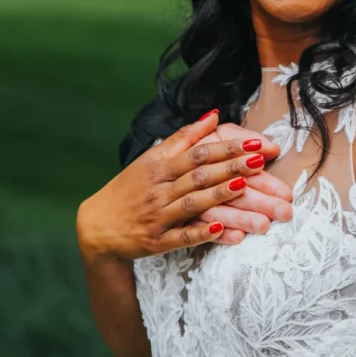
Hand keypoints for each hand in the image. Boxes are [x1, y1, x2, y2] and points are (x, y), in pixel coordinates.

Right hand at [76, 113, 291, 260]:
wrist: (96, 225)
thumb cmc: (129, 189)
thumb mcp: (151, 159)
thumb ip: (184, 138)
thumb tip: (213, 115)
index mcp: (160, 167)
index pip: (199, 153)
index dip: (227, 148)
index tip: (255, 143)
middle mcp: (159, 190)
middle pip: (199, 176)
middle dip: (230, 167)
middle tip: (259, 161)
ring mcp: (158, 216)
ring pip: (192, 203)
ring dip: (218, 195)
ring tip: (243, 187)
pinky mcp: (156, 241)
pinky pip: (181, 236)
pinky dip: (201, 232)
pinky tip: (221, 229)